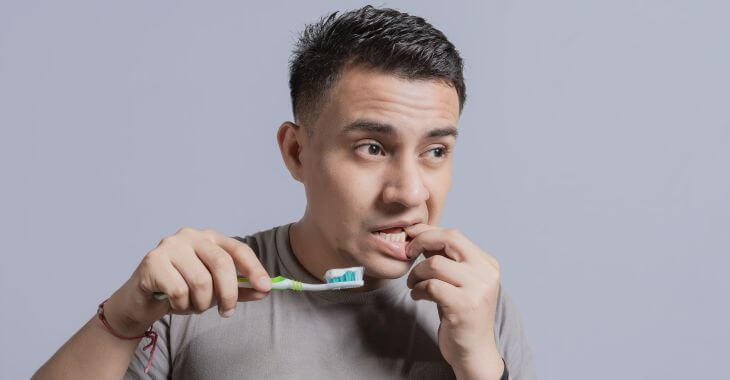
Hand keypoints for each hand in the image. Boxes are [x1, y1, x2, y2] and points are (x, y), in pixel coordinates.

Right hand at [104, 227, 271, 335]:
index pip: (238, 249)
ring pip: (200, 281)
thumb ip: (239, 289)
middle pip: (222, 264)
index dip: (254, 269)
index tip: (266, 288)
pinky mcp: (152, 262)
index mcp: (209, 238)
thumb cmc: (180, 290)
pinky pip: (179, 291)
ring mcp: (169, 246)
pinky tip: (175, 304)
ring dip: (201, 304)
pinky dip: (181, 305)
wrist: (140, 300)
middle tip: (227, 312)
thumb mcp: (214, 290)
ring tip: (193, 306)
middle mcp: (190, 236)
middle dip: (228, 294)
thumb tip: (265, 290)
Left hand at [405, 223, 503, 379]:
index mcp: (487, 264)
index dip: (428, 231)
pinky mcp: (464, 306)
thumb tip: (420, 234)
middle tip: (407, 252)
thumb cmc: (461, 315)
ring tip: (413, 285)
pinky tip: (417, 296)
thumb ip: (446, 259)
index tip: (410, 235)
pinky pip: (431, 286)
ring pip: (435, 264)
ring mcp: (477, 290)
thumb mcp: (458, 282)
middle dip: (421, 241)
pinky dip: (418, 289)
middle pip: (449, 239)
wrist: (473, 352)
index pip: (455, 235)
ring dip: (416, 273)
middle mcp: (486, 273)